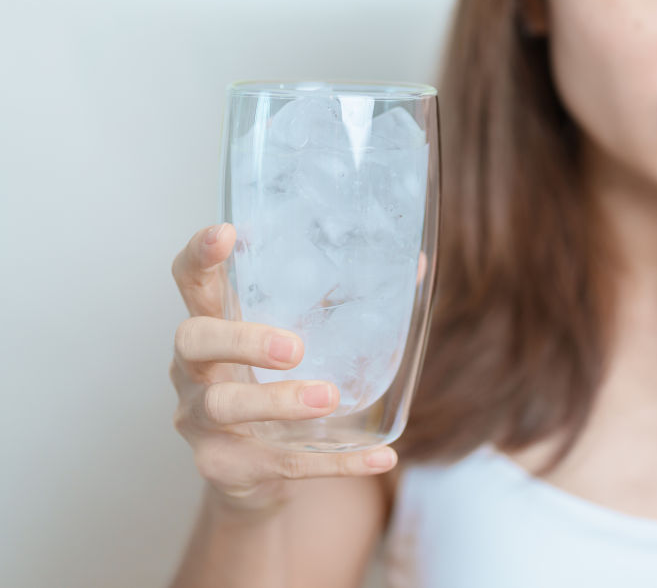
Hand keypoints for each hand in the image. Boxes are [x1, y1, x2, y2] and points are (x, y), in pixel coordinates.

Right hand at [169, 223, 398, 512]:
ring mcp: (200, 421)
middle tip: (295, 348)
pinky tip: (379, 456)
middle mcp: (194, 370)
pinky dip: (334, 462)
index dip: (201, 257)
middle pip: (195, 341)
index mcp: (214, 325)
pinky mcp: (224, 467)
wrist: (255, 472)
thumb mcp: (302, 342)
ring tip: (329, 398)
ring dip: (279, 401)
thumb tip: (416, 267)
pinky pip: (279, 464)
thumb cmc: (275, 385)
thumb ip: (341, 305)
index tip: (226, 233)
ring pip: (225, 406)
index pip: (191, 282)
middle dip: (242, 339)